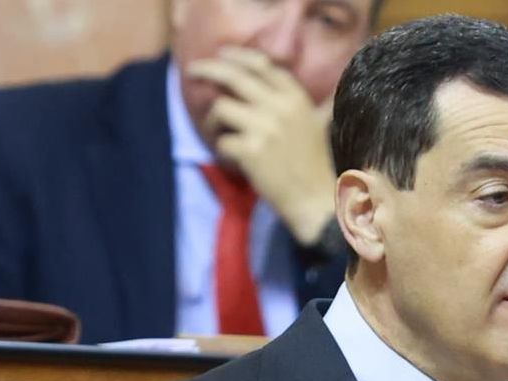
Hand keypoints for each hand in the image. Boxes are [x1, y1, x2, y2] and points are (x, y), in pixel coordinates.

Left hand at [187, 47, 338, 245]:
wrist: (315, 200)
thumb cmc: (315, 164)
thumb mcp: (316, 124)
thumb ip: (306, 101)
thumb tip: (307, 77)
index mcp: (296, 98)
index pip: (262, 65)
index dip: (238, 56)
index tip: (221, 54)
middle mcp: (281, 107)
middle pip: (234, 77)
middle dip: (208, 69)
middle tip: (191, 71)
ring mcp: (265, 128)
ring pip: (221, 107)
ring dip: (214, 121)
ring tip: (219, 132)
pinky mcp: (251, 151)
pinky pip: (222, 140)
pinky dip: (222, 148)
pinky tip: (231, 157)